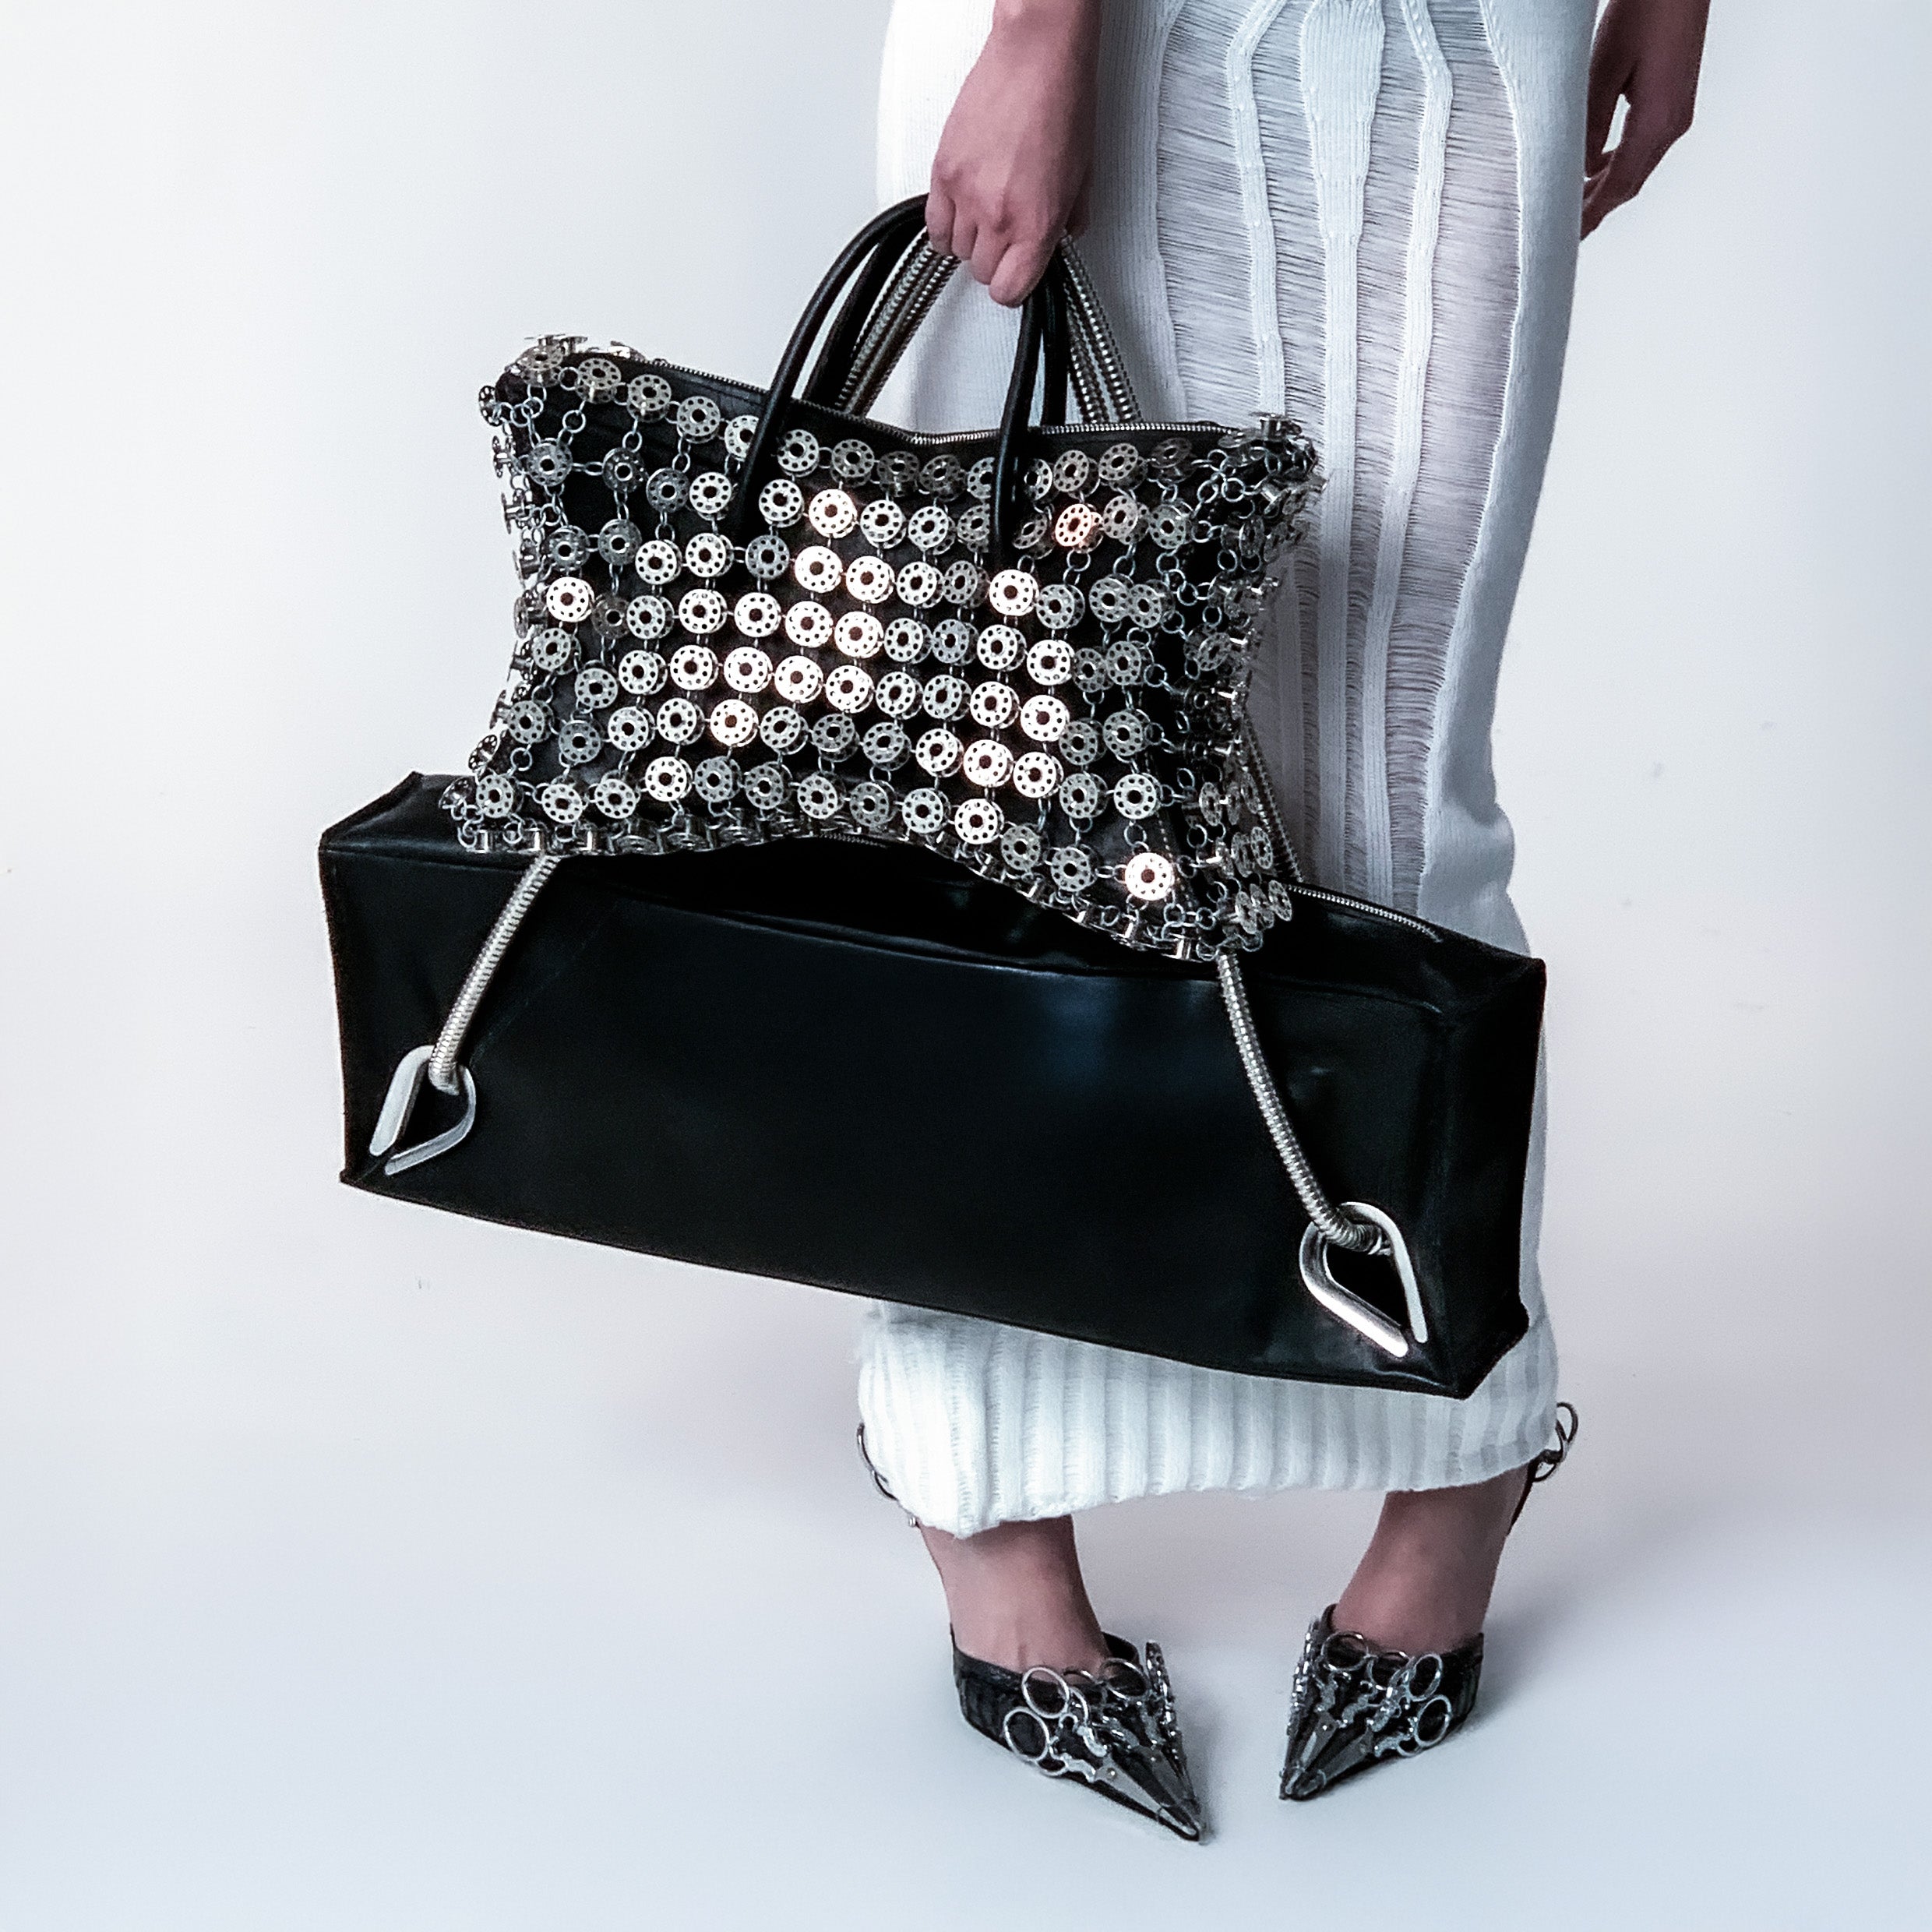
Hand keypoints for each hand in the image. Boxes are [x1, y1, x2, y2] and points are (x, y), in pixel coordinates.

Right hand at [926, 0, 1100, 307]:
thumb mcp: (1083, 175)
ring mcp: (966, 194)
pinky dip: (944, 228)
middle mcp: (998, 214)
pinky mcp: (944, 171)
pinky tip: (958, 217)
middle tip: (1007, 242)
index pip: (1011, 291)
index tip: (1017, 278)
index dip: (1015, 289)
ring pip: (956, 251)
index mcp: (1036, 223)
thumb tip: (1059, 238)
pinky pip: (933, 224)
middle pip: (982, 272)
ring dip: (970, 242)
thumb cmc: (1062, 102)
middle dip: (996, 262)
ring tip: (985, 221)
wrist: (1036, 56)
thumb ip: (1068, 219)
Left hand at [1583, 0, 1710, 237]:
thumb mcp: (1603, 68)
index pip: (1617, 187)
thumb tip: (1578, 170)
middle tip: (1559, 230)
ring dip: (1604, 188)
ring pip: (1635, 166)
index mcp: (1658, 121)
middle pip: (1628, 183)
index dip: (1589, 216)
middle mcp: (1673, 123)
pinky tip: (1593, 167)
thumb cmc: (1646, 10)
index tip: (1563, 239)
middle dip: (1594, 209)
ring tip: (1570, 205)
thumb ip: (1589, 125)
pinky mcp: (1673, 100)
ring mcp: (1677, 112)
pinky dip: (1616, 164)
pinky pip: (1642, 146)